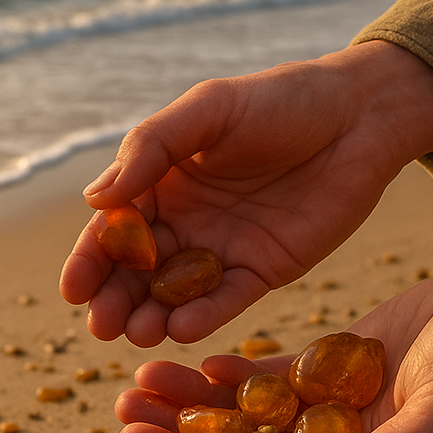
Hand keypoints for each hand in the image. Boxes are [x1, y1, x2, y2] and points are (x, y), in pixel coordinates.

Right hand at [59, 40, 432, 346]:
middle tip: (100, 326)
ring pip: (175, 293)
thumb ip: (152, 147)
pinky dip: (205, 316)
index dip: (91, 259)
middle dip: (115, 299)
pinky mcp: (262, 271)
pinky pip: (227, 300)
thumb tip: (96, 197)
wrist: (359, 117)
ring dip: (152, 315)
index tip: (73, 290)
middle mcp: (184, 221)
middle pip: (137, 271)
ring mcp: (221, 249)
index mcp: (161, 182)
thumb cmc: (279, 101)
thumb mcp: (210, 110)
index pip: (114, 227)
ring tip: (137, 331)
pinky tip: (183, 328)